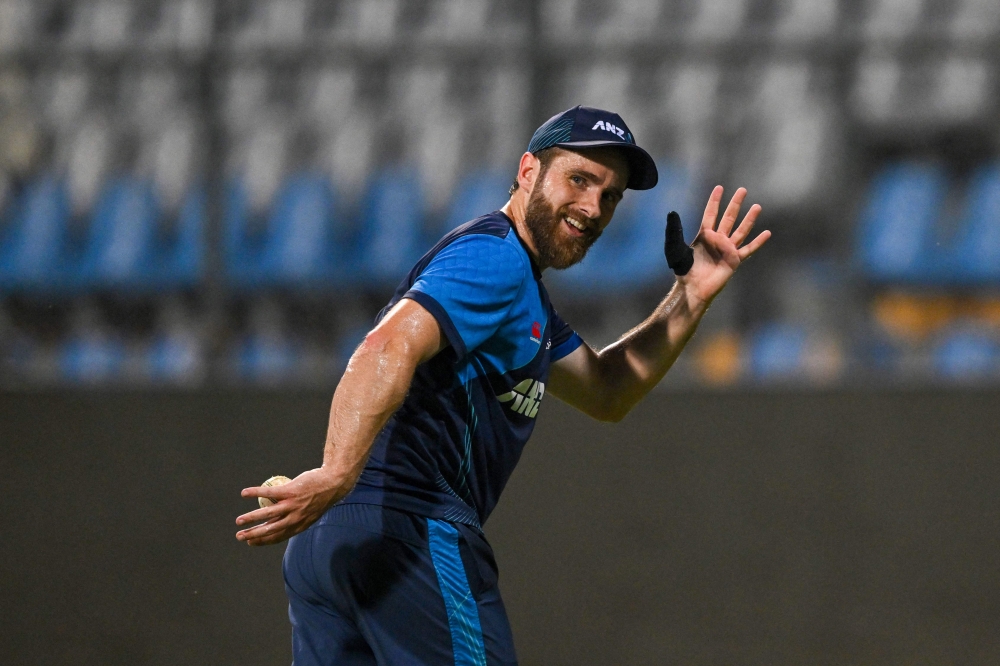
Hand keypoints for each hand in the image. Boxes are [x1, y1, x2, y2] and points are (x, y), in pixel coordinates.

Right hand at [235, 467, 345, 545]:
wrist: (334, 482)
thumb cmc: (322, 496)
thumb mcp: (311, 511)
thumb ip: (297, 517)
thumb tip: (281, 519)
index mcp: (300, 525)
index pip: (278, 537)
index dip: (263, 541)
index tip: (251, 542)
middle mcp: (295, 518)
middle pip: (270, 529)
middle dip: (253, 534)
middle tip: (240, 537)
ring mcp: (292, 505)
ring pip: (267, 513)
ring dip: (251, 518)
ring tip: (238, 521)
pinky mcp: (290, 491)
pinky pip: (269, 492)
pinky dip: (255, 492)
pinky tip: (244, 493)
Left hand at [676, 186, 769, 307]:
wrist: (693, 288)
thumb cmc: (683, 270)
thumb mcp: (675, 248)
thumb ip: (675, 231)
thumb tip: (672, 212)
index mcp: (704, 235)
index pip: (711, 214)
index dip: (715, 201)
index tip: (720, 188)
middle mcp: (717, 240)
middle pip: (728, 218)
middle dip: (735, 204)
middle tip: (743, 190)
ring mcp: (727, 249)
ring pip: (741, 230)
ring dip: (749, 219)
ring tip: (757, 206)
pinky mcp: (734, 260)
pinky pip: (748, 249)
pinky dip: (758, 242)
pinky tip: (767, 233)